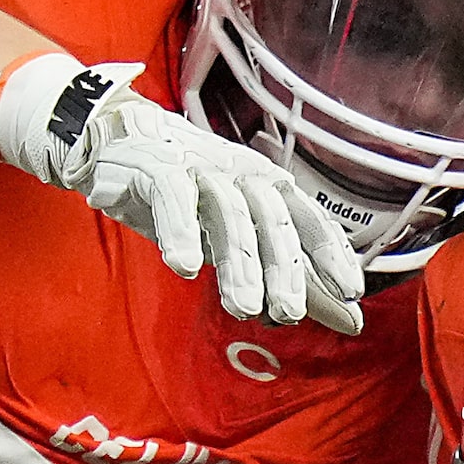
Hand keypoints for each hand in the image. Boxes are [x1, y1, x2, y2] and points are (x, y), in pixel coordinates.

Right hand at [0, 55, 364, 335]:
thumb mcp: (236, 235)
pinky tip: (187, 267)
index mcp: (269, 187)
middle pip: (273, 220)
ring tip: (242, 307)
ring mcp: (201, 167)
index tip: (351, 291)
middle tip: (288, 313)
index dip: (331, 253)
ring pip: (229, 214)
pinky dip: (182, 232)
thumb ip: (288, 274)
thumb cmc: (186, 196)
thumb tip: (351, 321)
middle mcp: (242, 173)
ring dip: (237, 263)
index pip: (310, 219)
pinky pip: (174, 199)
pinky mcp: (157, 167)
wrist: (112, 143)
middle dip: (283, 268)